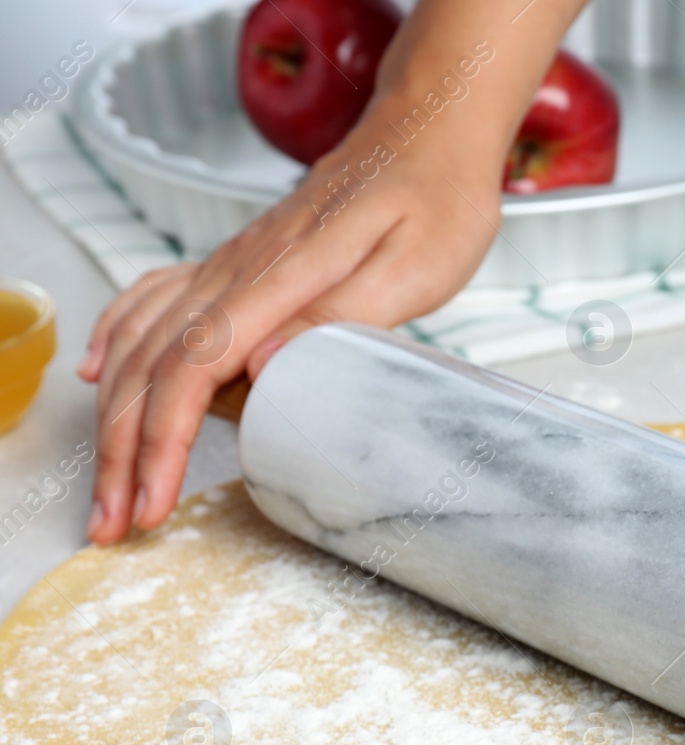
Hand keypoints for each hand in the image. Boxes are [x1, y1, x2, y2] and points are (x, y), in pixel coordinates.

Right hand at [79, 93, 504, 543]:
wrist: (428, 132)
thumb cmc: (435, 199)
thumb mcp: (414, 265)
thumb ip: (340, 316)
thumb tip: (263, 364)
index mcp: (280, 274)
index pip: (193, 365)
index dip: (161, 438)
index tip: (150, 499)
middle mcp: (238, 267)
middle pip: (151, 364)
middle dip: (124, 449)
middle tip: (115, 521)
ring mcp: (231, 262)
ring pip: (142, 339)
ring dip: (116, 415)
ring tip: (111, 484)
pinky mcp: (239, 260)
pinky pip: (154, 297)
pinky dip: (116, 338)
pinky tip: (98, 374)